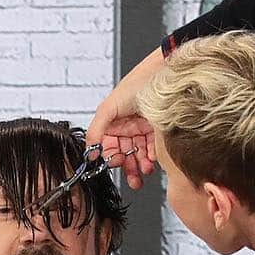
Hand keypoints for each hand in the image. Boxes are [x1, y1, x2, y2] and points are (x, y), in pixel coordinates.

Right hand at [86, 47, 165, 189]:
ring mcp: (143, 130)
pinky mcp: (158, 131)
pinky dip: (154, 158)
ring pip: (140, 156)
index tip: (118, 164)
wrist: (163, 74)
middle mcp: (127, 128)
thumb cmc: (136, 84)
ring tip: (145, 172)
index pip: (109, 149)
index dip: (113, 159)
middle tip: (134, 181)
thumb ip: (96, 131)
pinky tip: (153, 161)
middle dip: (129, 170)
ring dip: (141, 167)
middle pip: (125, 155)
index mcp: (113, 124)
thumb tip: (90, 153)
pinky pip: (154, 150)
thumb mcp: (109, 108)